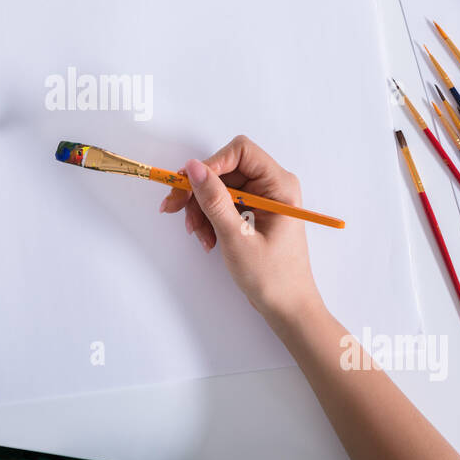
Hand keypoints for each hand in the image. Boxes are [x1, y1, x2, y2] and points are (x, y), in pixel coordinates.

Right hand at [161, 135, 322, 324]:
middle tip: (173, 209)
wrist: (287, 307)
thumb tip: (193, 167)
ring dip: (201, 209)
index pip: (240, 151)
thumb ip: (214, 200)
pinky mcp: (252, 213)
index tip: (188, 184)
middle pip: (225, 170)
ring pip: (219, 188)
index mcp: (279, 185)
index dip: (211, 163)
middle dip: (199, 191)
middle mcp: (271, 186)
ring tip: (198, 235)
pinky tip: (207, 240)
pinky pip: (223, 204)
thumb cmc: (272, 276)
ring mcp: (262, 200)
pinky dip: (209, 219)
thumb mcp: (237, 237)